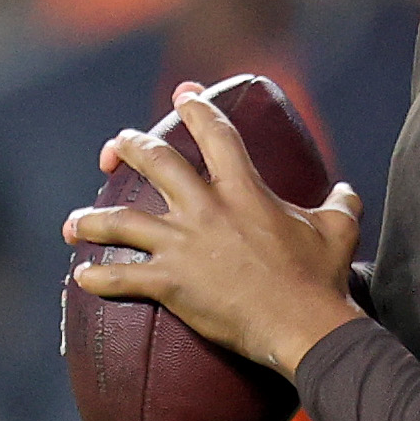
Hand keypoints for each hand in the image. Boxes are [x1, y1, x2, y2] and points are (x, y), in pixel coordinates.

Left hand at [63, 85, 364, 379]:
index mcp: (243, 189)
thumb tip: (346, 190)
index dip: (196, 108)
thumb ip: (340, 203)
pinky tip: (81, 277)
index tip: (182, 94)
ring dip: (91, 219)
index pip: (215, 133)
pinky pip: (122, 277)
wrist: (303, 326)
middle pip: (154, 162)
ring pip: (121, 220)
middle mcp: (206, 209)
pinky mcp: (170, 283)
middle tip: (114, 149)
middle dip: (128, 148)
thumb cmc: (321, 279)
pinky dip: (98, 277)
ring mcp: (183, 246)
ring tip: (73, 223)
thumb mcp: (338, 230)